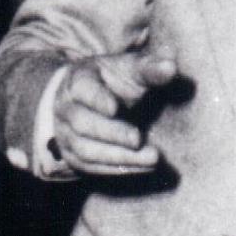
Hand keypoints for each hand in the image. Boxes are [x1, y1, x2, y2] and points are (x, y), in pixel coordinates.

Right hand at [50, 48, 178, 175]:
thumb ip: (149, 68)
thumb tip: (170, 66)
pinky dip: (118, 169)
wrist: (90, 101)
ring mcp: (65, 134)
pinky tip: (144, 167)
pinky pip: (90, 167)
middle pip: (82, 123)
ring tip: (152, 158)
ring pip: (85, 150)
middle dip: (112, 133)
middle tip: (138, 139)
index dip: (96, 99)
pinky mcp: (73, 156)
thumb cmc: (114, 81)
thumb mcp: (130, 69)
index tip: (115, 108)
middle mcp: (66, 108)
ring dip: (119, 156)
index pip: (82, 89)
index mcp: (79, 80)